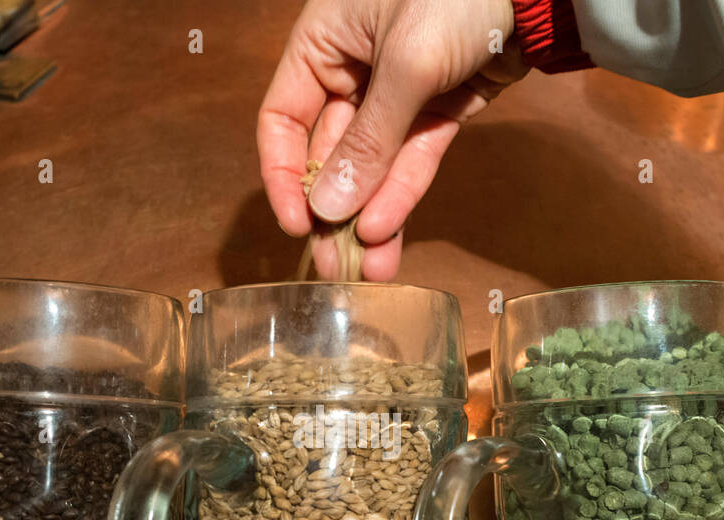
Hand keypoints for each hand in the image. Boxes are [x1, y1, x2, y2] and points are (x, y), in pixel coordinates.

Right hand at [258, 0, 525, 279]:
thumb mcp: (405, 64)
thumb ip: (368, 140)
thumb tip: (328, 209)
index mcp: (322, 44)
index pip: (283, 119)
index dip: (284, 175)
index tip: (297, 225)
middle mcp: (352, 71)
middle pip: (329, 153)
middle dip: (333, 212)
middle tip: (333, 269)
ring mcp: (397, 94)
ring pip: (374, 167)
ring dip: (370, 217)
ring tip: (369, 271)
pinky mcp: (439, 111)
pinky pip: (413, 160)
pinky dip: (403, 196)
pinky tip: (389, 236)